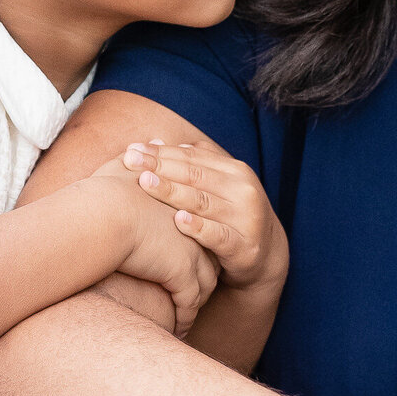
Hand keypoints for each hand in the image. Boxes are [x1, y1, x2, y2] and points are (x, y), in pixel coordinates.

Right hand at [84, 160, 217, 335]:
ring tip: (187, 314)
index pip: (198, 226)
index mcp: (182, 203)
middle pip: (208, 256)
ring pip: (204, 284)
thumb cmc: (101, 193)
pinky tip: (177, 330)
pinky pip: (188, 306)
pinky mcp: (182, 276)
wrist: (100, 215)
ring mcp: (191, 252)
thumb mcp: (122, 168)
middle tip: (196, 289)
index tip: (188, 254)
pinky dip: (183, 319)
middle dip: (204, 273)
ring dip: (195, 301)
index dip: (194, 241)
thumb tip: (142, 146)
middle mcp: (192, 227)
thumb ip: (138, 158)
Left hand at [121, 140, 287, 294]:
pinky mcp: (243, 247)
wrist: (265, 255)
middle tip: (131, 160)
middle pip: (195, 175)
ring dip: (172, 191)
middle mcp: (242, 190)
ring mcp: (244, 218)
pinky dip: (198, 227)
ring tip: (145, 182)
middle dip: (159, 166)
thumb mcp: (221, 187)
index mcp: (235, 171)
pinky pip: (217, 235)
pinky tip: (178, 220)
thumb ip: (196, 164)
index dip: (163, 151)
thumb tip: (159, 140)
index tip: (134, 148)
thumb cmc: (232, 216)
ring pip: (202, 202)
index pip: (194, 157)